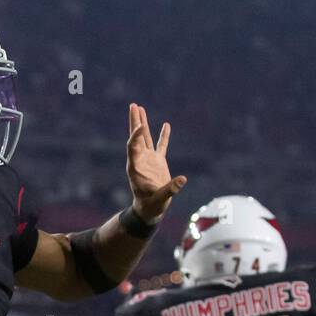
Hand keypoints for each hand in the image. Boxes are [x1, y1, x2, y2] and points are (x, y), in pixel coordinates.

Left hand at [126, 103, 185, 222]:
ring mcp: (149, 160)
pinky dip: (164, 136)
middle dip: (134, 121)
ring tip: (140, 108)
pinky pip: (161, 146)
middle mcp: (140, 161)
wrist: (151, 210)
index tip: (141, 126)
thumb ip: (170, 190)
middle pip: (136, 137)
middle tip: (133, 105)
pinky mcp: (158, 163)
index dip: (136, 136)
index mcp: (135, 167)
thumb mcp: (160, 199)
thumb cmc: (152, 206)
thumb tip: (183, 180)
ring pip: (145, 138)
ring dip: (143, 123)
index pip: (133, 147)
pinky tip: (166, 125)